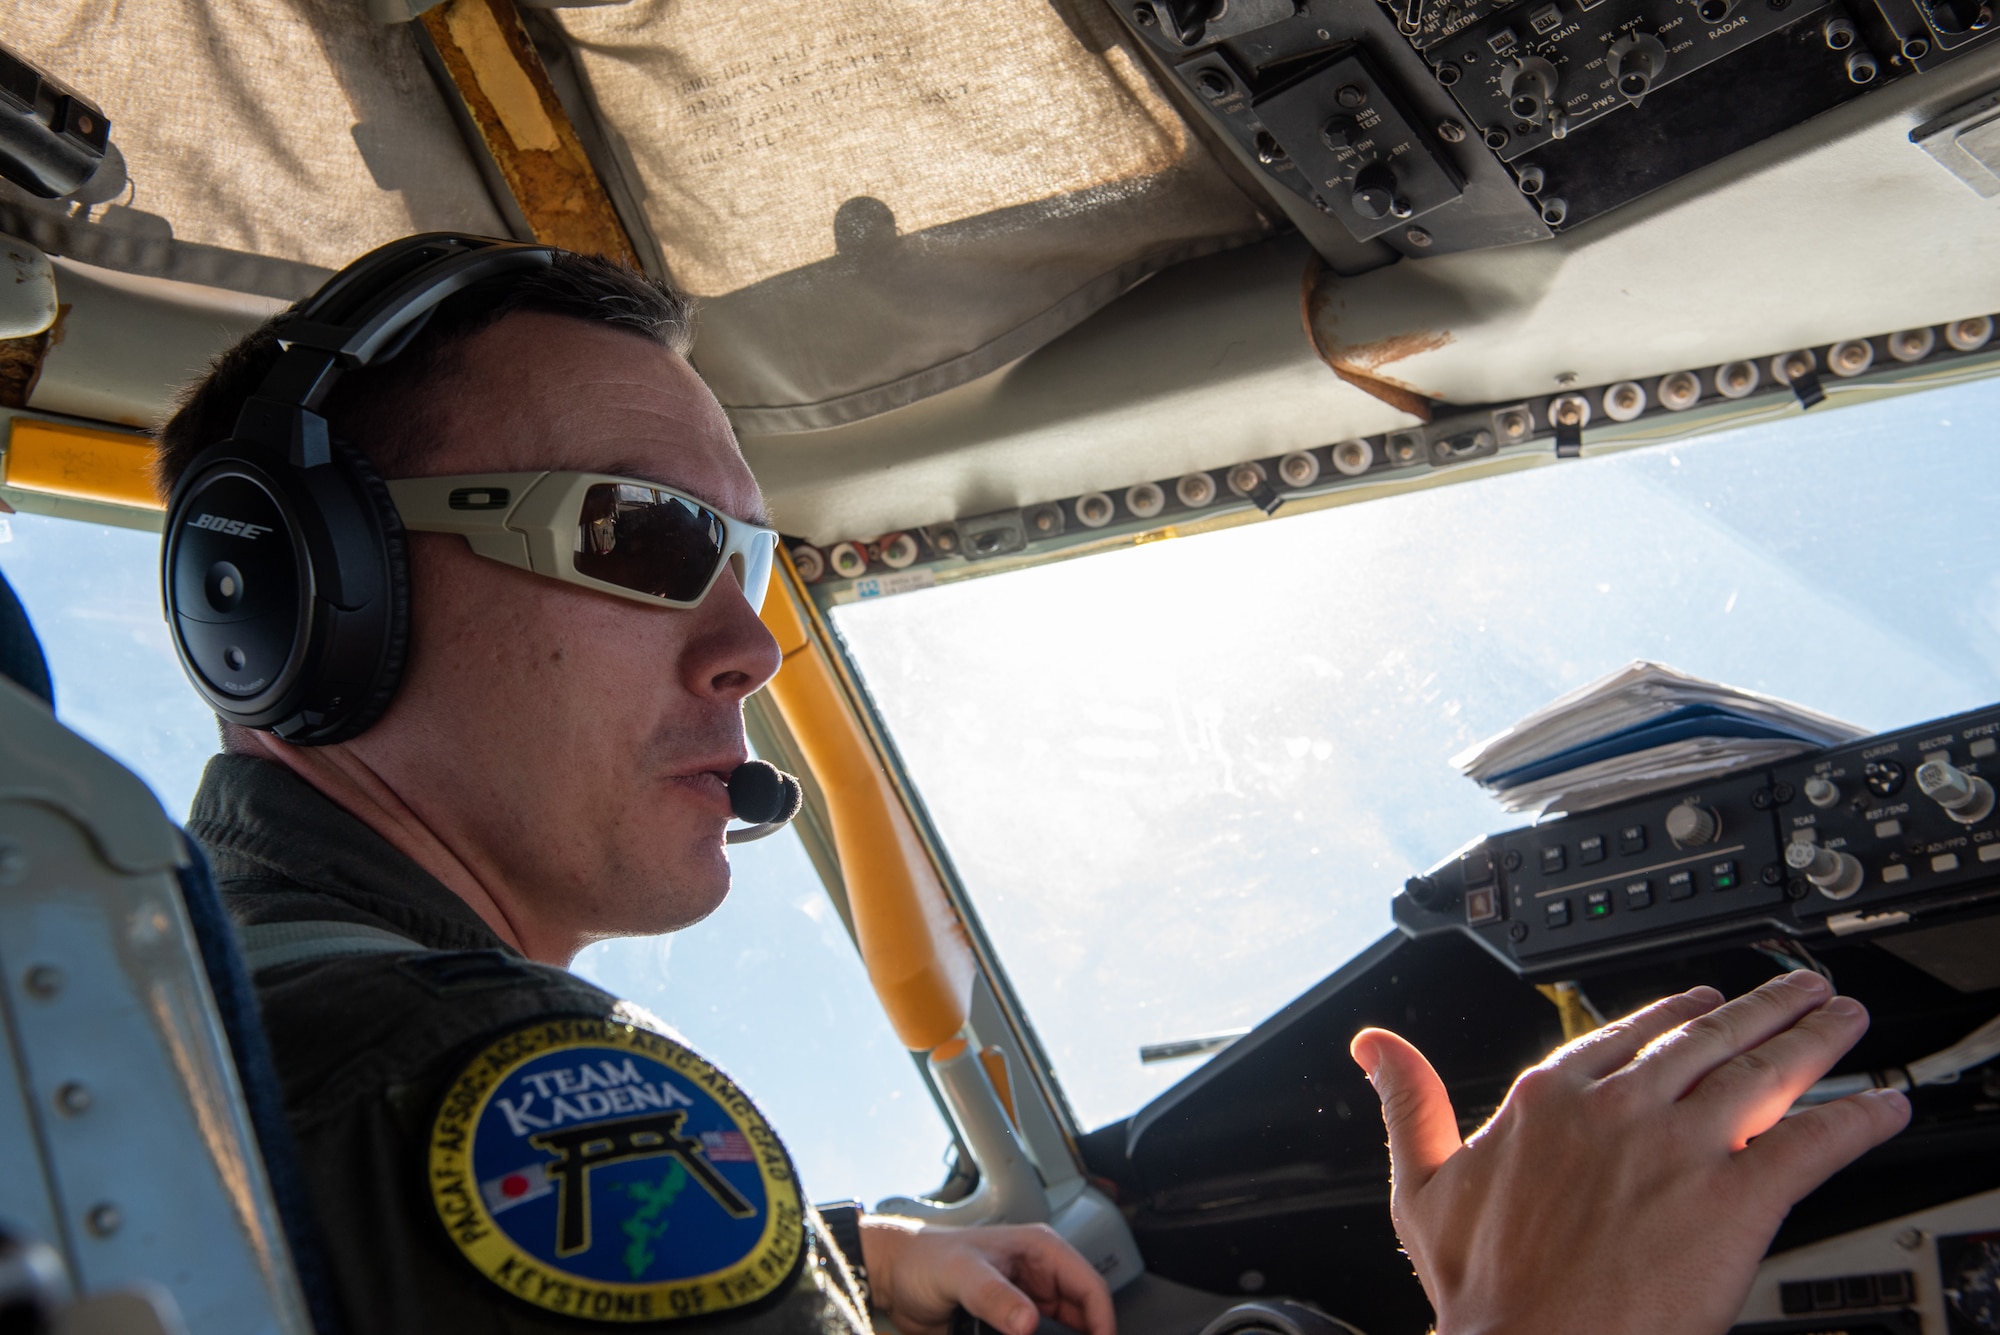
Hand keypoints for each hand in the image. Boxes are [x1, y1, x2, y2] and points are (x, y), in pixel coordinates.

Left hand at [859, 1218, 1113, 1334]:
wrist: (894, 1278)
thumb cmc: (925, 1257)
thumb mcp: (961, 1273)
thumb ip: (994, 1295)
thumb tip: (1027, 1321)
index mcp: (1040, 1250)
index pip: (1089, 1285)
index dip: (1102, 1320)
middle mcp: (1038, 1277)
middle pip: (1082, 1315)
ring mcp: (1026, 1303)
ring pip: (1062, 1332)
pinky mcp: (1011, 1325)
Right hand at [1349, 970, 1909, 1334]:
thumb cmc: (1483, 1292)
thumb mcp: (1424, 1186)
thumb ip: (1408, 1104)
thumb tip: (1374, 1048)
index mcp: (1549, 1099)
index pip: (1624, 1036)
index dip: (1673, 1013)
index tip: (1705, 1000)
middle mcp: (1619, 1108)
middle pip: (1706, 1039)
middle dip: (1763, 1007)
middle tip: (1801, 988)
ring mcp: (1680, 1147)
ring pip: (1762, 1072)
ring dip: (1815, 1039)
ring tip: (1845, 1017)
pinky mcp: (1736, 1198)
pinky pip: (1811, 1145)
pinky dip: (1856, 1121)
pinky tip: (1883, 1107)